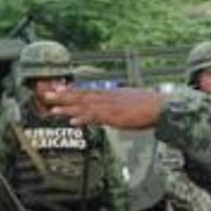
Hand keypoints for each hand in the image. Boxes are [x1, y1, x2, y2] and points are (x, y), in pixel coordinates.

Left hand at [46, 88, 165, 128]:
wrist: (164, 107)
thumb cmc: (152, 106)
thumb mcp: (132, 103)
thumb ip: (120, 105)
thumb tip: (112, 111)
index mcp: (112, 94)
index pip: (88, 91)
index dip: (72, 91)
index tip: (58, 89)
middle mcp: (109, 97)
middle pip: (82, 96)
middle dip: (63, 96)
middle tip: (46, 95)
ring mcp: (112, 106)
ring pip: (85, 106)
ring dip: (68, 107)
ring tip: (52, 108)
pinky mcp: (116, 116)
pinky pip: (97, 117)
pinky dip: (84, 118)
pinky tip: (73, 121)